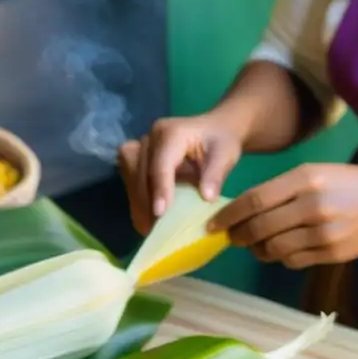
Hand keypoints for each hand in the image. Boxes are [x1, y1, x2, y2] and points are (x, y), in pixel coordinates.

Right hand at [117, 114, 243, 234]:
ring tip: (148, 228)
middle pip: (140, 172)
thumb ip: (216, 174)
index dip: (160, 189)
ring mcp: (142, 146)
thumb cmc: (221, 141)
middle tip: (154, 229)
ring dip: (138, 202)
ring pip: (130, 176)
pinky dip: (137, 199)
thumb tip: (206, 198)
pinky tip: (146, 219)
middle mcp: (151, 137)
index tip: (160, 213)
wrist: (215, 128)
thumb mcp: (226, 155)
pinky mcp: (138, 157)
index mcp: (171, 132)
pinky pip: (131, 179)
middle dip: (145, 201)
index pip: (160, 163)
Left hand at [208, 164, 357, 268]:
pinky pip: (293, 261)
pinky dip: (281, 258)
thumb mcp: (314, 174)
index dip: (229, 215)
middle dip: (239, 236)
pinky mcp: (331, 252)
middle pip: (260, 227)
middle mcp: (311, 205)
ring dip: (258, 250)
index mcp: (304, 179)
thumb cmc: (345, 184)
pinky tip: (281, 250)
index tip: (213, 225)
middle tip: (231, 238)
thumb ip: (280, 190)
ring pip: (274, 248)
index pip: (254, 200)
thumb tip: (242, 211)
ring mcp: (322, 231)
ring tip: (255, 246)